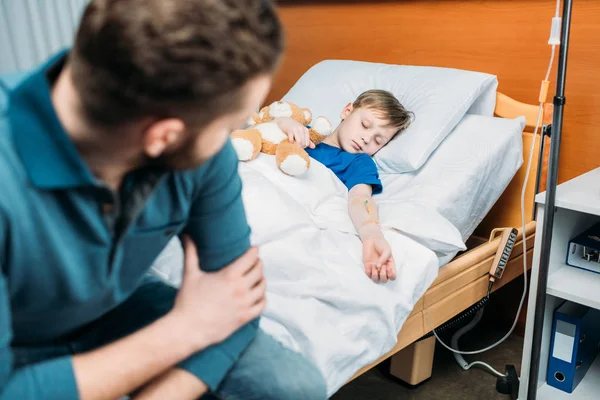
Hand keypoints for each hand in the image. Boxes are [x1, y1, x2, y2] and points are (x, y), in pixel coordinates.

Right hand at [170, 236, 265, 350]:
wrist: (188, 329)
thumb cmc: (188, 301)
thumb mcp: (190, 274)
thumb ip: (190, 253)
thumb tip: (185, 235)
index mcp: (229, 276)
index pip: (251, 258)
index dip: (254, 252)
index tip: (254, 249)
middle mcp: (241, 289)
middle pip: (259, 271)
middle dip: (258, 264)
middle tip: (254, 262)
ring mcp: (244, 304)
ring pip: (262, 287)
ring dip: (261, 279)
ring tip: (257, 277)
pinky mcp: (245, 317)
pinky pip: (262, 305)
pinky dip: (262, 298)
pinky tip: (258, 295)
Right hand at [275, 117, 314, 148]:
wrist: (285, 121)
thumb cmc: (294, 128)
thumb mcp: (302, 133)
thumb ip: (308, 140)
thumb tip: (314, 147)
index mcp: (306, 130)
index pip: (307, 142)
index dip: (304, 147)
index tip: (299, 147)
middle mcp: (301, 129)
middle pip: (303, 143)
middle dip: (300, 147)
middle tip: (296, 147)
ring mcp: (295, 129)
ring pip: (299, 141)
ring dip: (296, 146)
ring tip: (293, 147)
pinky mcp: (289, 130)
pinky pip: (291, 139)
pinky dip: (291, 142)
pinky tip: (290, 141)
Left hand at [362, 235, 396, 283]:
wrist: (372, 239)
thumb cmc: (381, 244)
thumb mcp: (386, 250)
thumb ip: (384, 258)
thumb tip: (378, 267)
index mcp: (390, 266)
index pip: (392, 277)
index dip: (391, 276)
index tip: (388, 268)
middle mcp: (383, 269)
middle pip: (384, 280)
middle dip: (383, 276)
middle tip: (382, 267)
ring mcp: (375, 268)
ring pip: (376, 280)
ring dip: (375, 275)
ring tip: (374, 266)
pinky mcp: (367, 266)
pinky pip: (368, 275)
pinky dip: (369, 273)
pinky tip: (370, 266)